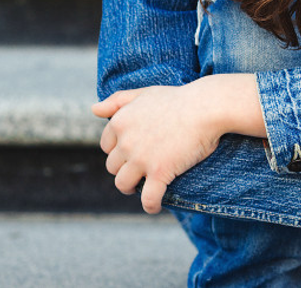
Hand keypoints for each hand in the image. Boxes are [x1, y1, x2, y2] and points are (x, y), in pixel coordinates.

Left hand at [93, 81, 231, 213]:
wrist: (207, 107)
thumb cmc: (179, 99)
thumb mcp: (145, 93)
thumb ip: (117, 100)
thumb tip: (94, 109)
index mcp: (120, 123)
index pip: (106, 146)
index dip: (119, 150)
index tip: (132, 152)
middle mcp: (126, 142)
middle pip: (113, 166)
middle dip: (125, 168)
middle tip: (141, 168)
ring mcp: (142, 159)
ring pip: (123, 184)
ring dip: (131, 187)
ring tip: (142, 187)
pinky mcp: (160, 172)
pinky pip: (148, 198)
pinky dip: (150, 205)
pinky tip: (155, 207)